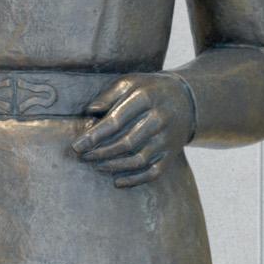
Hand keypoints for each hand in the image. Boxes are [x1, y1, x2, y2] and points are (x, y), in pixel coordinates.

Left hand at [72, 74, 194, 185]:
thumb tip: (90, 112)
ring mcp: (166, 139)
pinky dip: (134, 180)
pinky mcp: (171, 154)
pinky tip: (117, 181)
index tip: (77, 146)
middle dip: (100, 153)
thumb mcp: (130, 82)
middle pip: (126, 143)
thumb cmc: (149, 91)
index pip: (116, 121)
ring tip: (96, 165)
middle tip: (83, 157)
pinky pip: (153, 172)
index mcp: (145, 98)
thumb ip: (108, 95)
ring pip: (138, 160)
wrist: (187, 100)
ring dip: (114, 167)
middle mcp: (158, 119)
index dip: (94, 136)